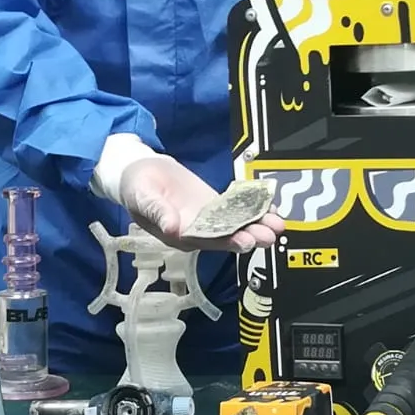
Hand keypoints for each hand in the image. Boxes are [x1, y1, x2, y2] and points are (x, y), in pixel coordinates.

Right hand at [118, 155, 283, 252]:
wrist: (140, 172)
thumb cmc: (136, 188)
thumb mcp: (142, 197)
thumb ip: (158, 212)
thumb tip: (172, 228)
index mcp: (179, 235)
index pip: (206, 242)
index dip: (226, 242)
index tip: (245, 241)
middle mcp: (197, 232)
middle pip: (227, 237)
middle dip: (249, 236)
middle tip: (270, 235)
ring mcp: (208, 219)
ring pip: (235, 225)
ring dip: (257, 225)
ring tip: (277, 223)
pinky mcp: (214, 206)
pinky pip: (236, 210)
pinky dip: (253, 211)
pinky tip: (271, 210)